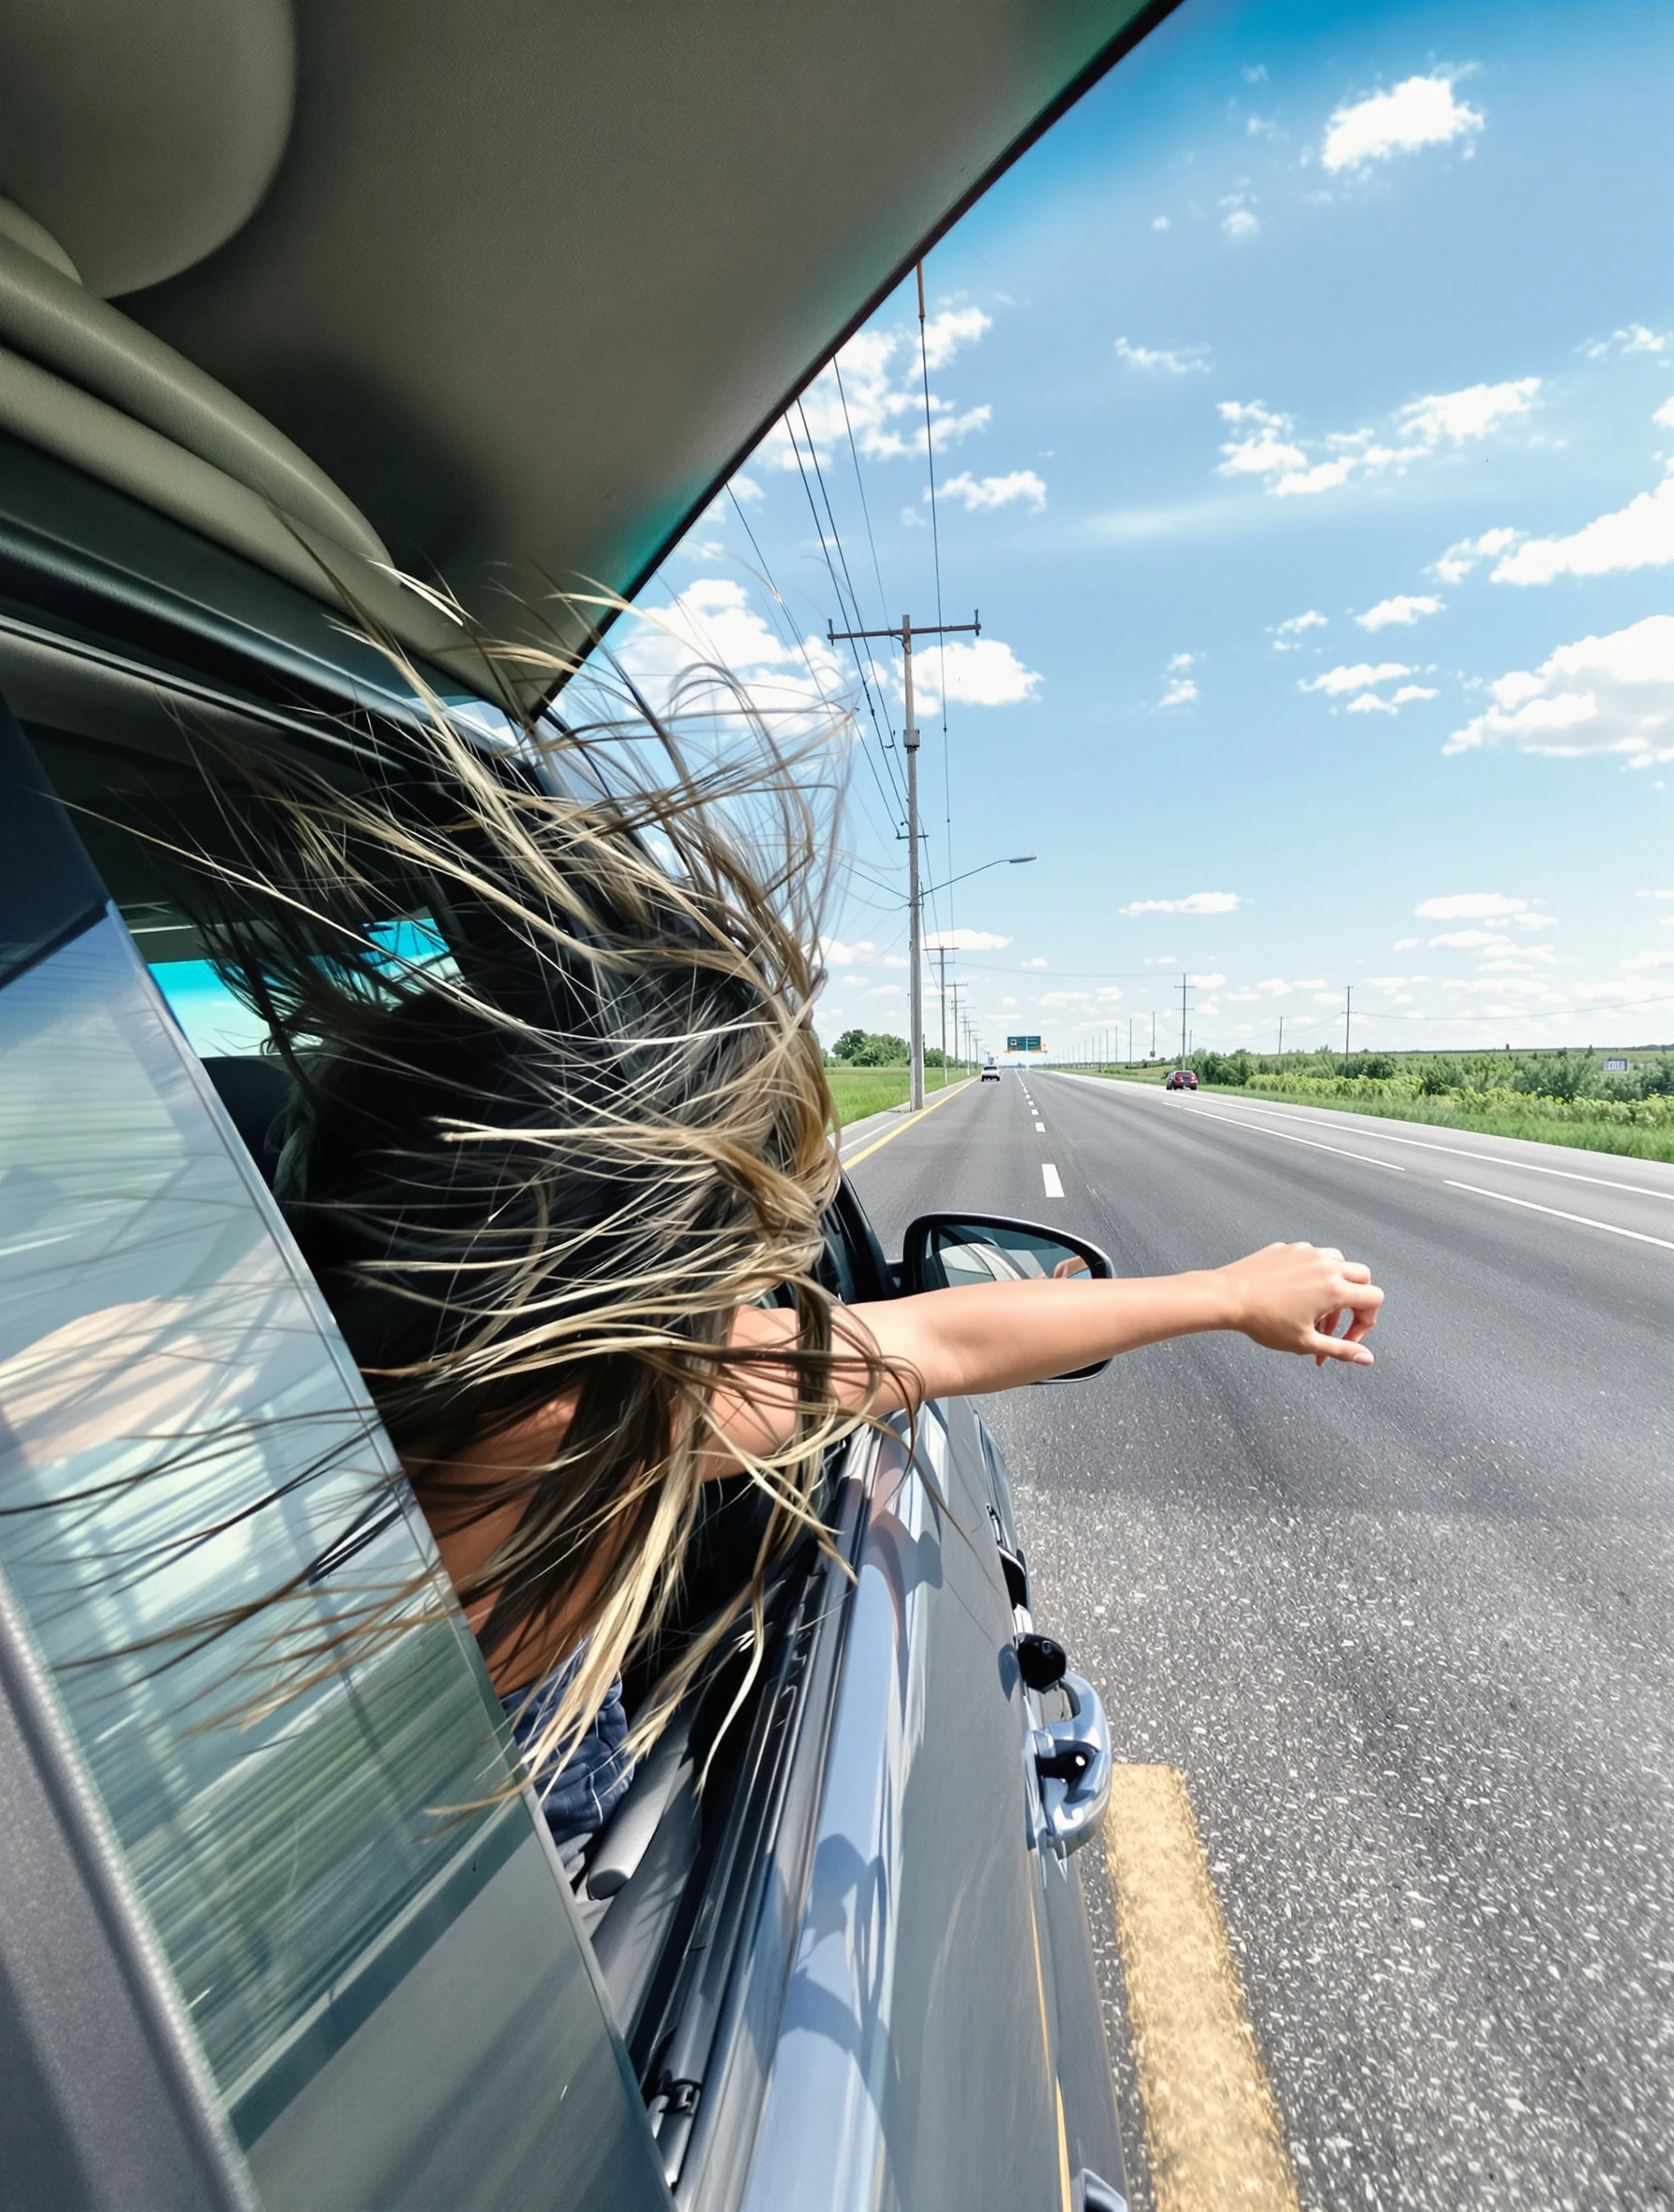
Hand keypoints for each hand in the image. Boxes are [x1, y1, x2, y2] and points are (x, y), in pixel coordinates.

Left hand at [1216, 1241, 1382, 1366]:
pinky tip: (1295, 1294)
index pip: (1374, 1299)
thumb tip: (1366, 1359)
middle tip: (1335, 1324)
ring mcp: (1306, 1252)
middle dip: (1356, 1302)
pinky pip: (1312, 1257)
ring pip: (1338, 1263)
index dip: (1366, 1324)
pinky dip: (1313, 1274)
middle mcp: (1325, 1264)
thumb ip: (1341, 1350)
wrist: (1228, 1297)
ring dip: (1336, 1285)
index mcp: (1334, 1287)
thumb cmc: (1263, 1321)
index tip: (1347, 1339)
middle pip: (1362, 1277)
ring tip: (1315, 1311)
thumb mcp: (1306, 1343)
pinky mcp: (1288, 1248)